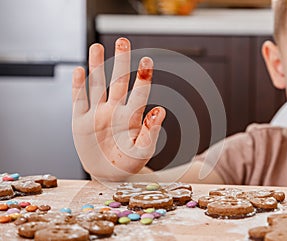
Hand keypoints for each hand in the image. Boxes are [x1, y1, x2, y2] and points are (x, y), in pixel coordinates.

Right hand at [72, 38, 165, 180]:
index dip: (142, 77)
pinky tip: (79, 71)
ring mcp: (96, 114)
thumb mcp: (142, 151)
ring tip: (97, 47)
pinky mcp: (80, 122)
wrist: (109, 174)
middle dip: (120, 62)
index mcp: (130, 118)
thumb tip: (161, 110)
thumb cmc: (129, 163)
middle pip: (117, 82)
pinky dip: (78, 86)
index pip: (138, 93)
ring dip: (96, 66)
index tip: (146, 61)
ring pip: (97, 85)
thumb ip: (151, 132)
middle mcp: (114, 111)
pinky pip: (79, 100)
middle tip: (122, 41)